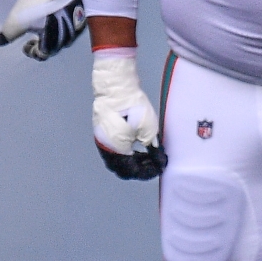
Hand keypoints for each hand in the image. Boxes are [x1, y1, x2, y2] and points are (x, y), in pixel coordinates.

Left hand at [0, 0, 84, 60]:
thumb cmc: (33, 5)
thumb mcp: (15, 22)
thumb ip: (6, 35)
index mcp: (52, 43)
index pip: (42, 55)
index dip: (32, 52)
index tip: (25, 44)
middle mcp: (67, 37)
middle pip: (55, 47)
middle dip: (44, 44)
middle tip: (34, 37)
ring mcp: (76, 25)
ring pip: (65, 37)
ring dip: (54, 35)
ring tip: (44, 27)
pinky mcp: (80, 12)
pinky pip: (72, 25)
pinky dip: (62, 25)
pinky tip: (54, 17)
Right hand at [92, 54, 165, 179]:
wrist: (116, 88)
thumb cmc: (133, 109)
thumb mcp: (149, 131)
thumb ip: (153, 149)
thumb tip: (157, 160)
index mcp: (116, 152)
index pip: (132, 171)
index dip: (148, 172)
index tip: (160, 167)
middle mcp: (105, 150)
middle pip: (122, 170)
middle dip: (139, 169)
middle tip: (153, 163)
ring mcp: (101, 141)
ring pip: (116, 161)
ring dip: (131, 161)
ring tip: (146, 155)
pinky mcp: (101, 132)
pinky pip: (112, 151)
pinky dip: (124, 153)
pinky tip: (135, 146)